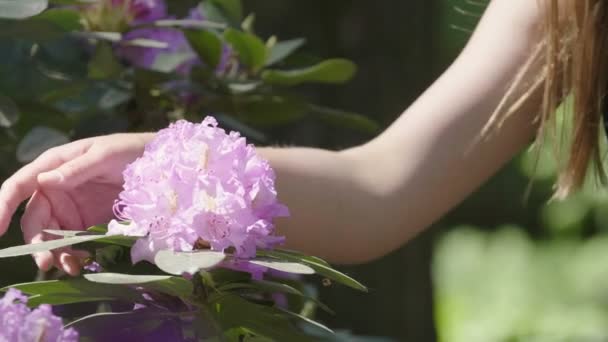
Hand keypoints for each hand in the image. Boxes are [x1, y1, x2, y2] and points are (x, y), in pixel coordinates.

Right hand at [0, 133, 153, 274]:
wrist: (156, 164)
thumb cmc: (127, 151)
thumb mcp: (104, 156)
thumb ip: (77, 169)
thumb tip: (45, 181)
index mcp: (52, 166)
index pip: (19, 186)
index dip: (3, 205)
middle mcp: (54, 189)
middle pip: (34, 220)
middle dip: (37, 243)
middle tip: (46, 263)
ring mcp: (69, 208)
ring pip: (51, 236)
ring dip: (56, 254)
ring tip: (71, 268)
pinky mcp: (85, 222)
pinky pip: (72, 242)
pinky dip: (73, 254)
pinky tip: (83, 263)